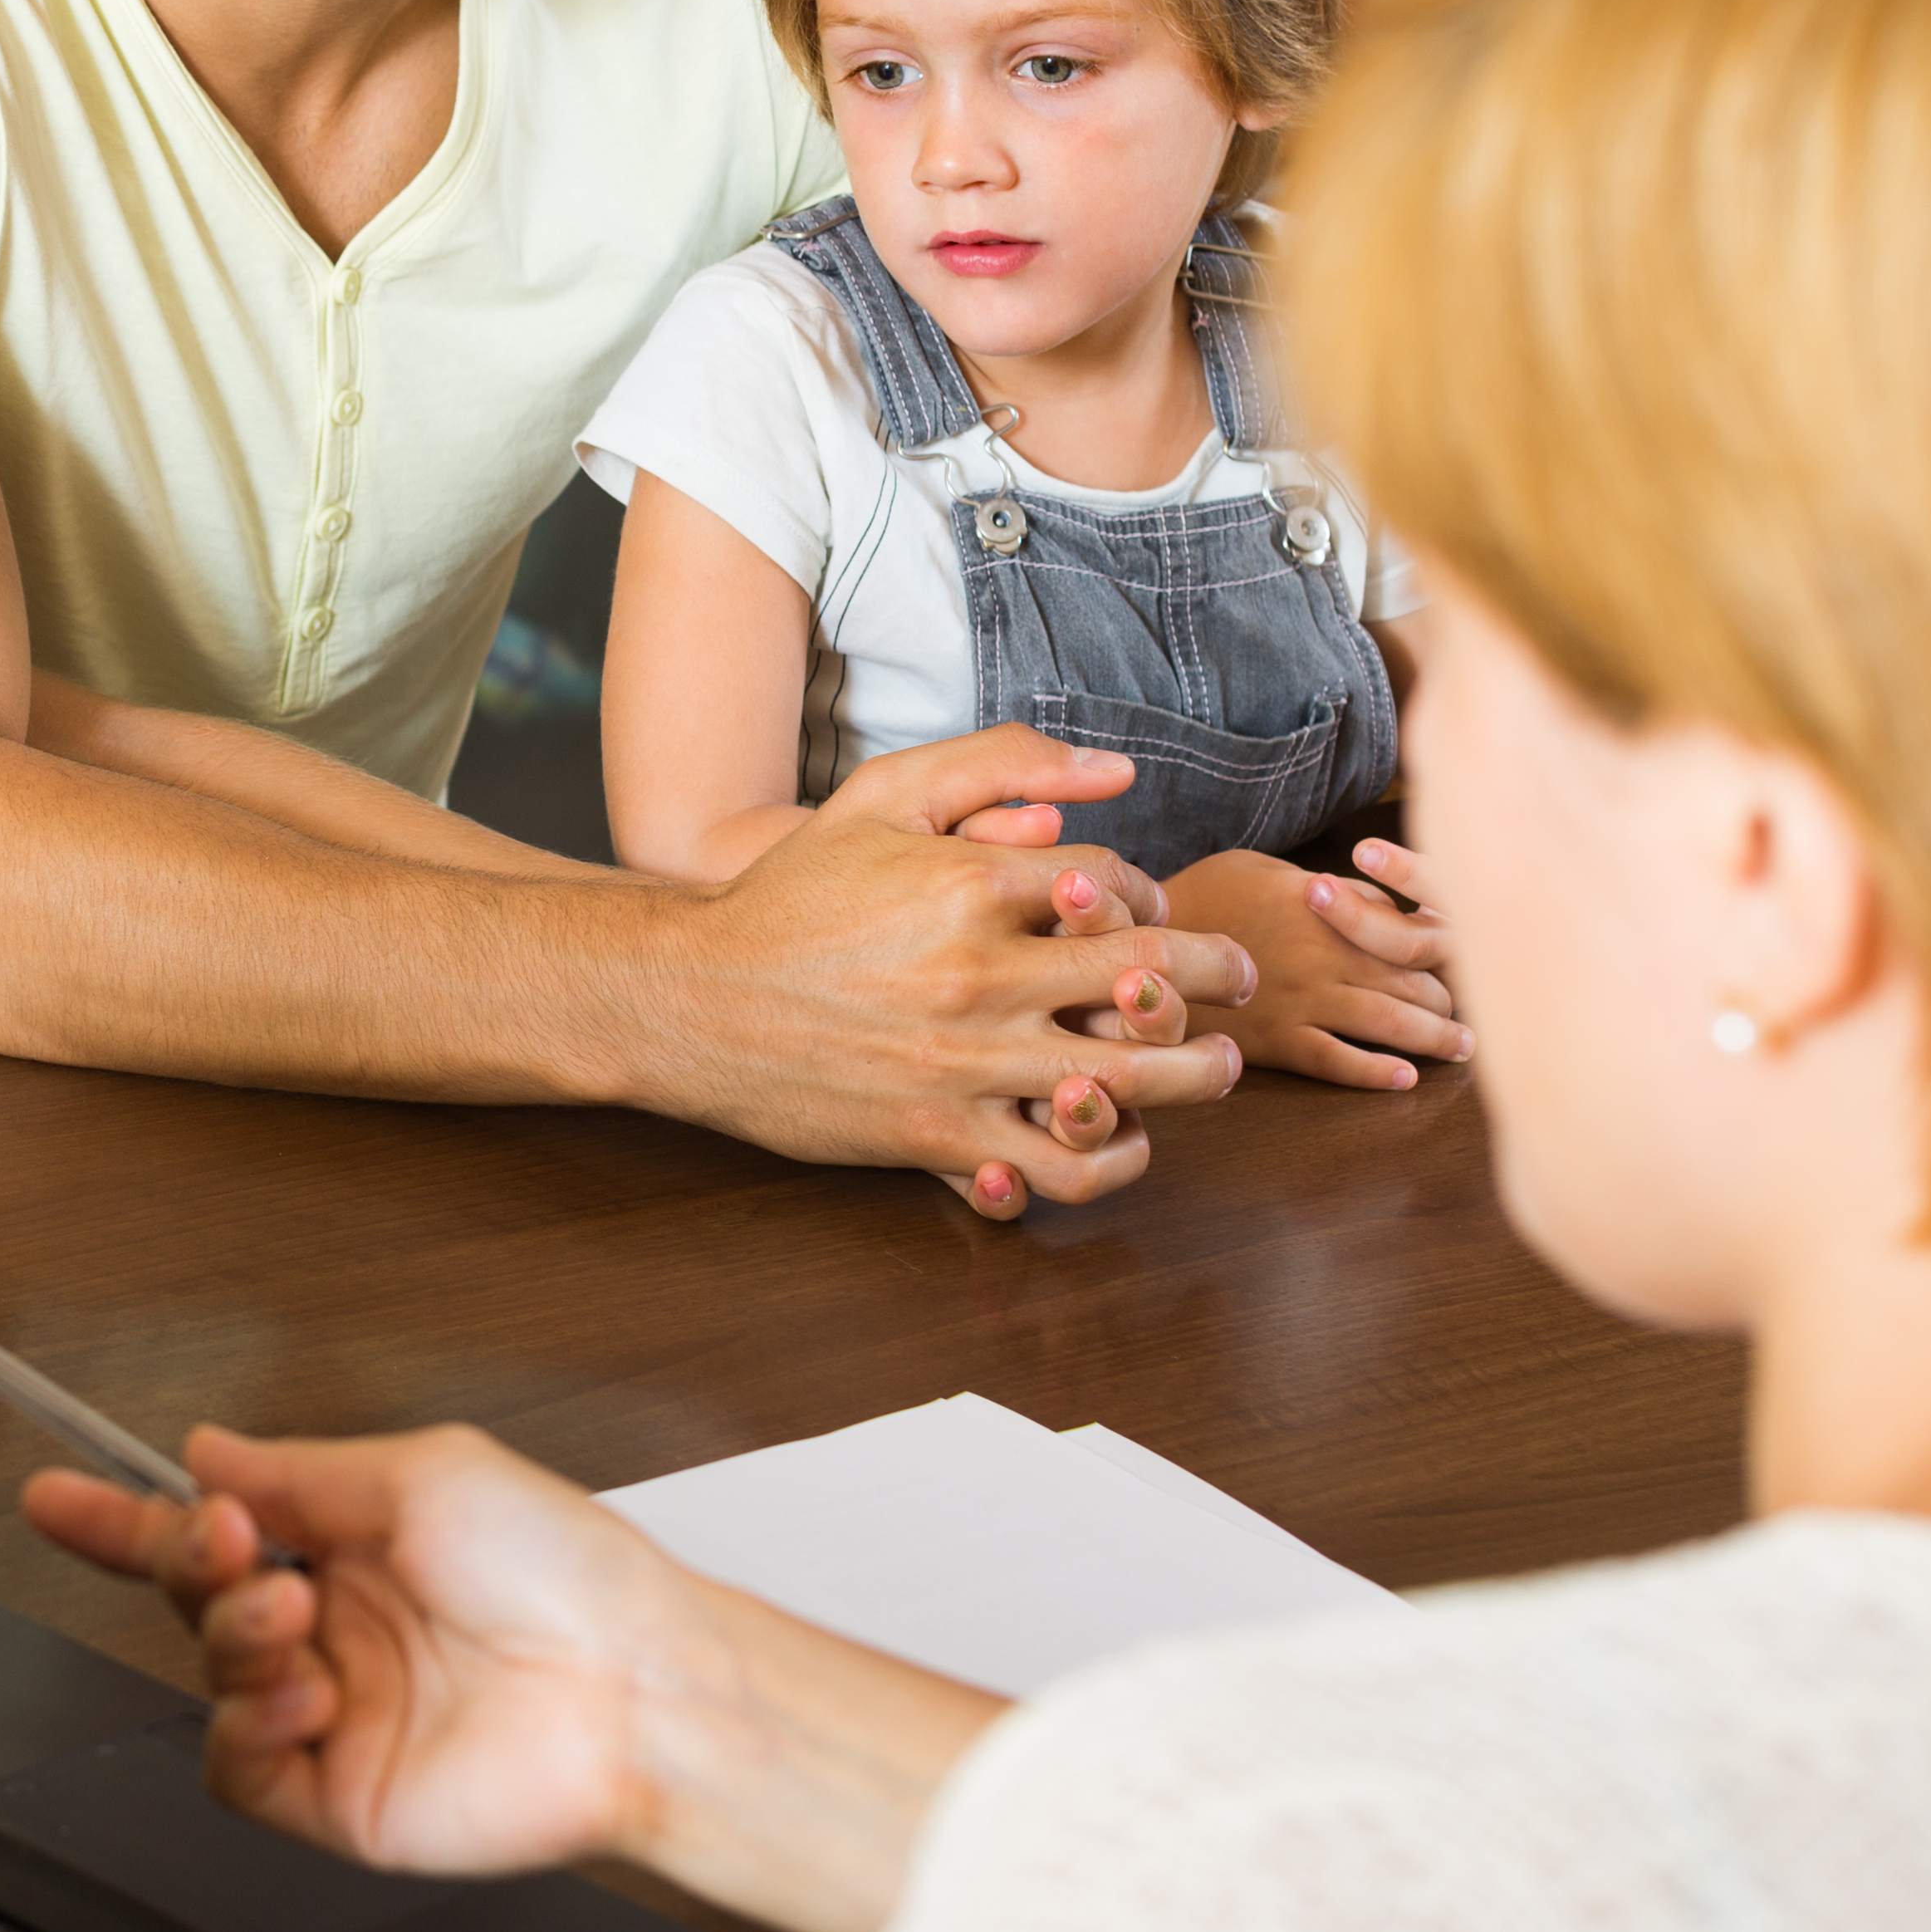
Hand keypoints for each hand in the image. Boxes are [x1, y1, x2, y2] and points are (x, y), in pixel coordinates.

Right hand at [21, 1425, 680, 1880]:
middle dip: (183, 1557)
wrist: (633, 1688)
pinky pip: (236, 1767)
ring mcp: (336, 1712)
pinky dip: (244, 1723)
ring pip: (208, 1674)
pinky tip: (302, 1693)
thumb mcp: (423, 1472)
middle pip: (194, 1594)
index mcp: (353, 1545)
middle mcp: (337, 1626)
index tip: (52, 1491)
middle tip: (223, 1538)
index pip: (211, 1525)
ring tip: (296, 1614)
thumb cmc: (566, 1570)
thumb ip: (299, 1468)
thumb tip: (208, 1451)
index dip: (123, 1514)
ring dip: (231, 1633)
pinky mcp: (338, 1794)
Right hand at [676, 728, 1248, 1217]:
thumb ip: (995, 762)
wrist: (692, 999)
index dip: (1162, 897)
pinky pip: (1062, 1168)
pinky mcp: (939, 1137)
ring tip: (1213, 1067)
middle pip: (1153, 978)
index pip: (1124, 887)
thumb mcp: (881, 798)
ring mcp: (964, 1062)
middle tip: (1239, 983)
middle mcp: (982, 974)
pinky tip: (1122, 1138)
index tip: (1161, 914)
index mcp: (973, 884)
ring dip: (1198, 1076)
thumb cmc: (790, 896)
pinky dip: (1114, 1162)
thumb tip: (1116, 770)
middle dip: (1219, 978)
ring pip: (1133, 1084)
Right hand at [1159, 843, 1468, 1090]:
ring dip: (1435, 1041)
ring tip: (1462, 1050)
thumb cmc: (1203, 895)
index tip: (1464, 966)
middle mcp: (1325, 956)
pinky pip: (1338, 1061)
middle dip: (1451, 1003)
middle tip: (1477, 1016)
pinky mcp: (1277, 1039)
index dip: (1447, 956)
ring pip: (1390, 1024)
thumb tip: (1387, 903)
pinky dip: (1376, 1073)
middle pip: (1414, 985)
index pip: (1411, 937)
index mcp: (1328, 910)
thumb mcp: (1269, 870)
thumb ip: (1333, 889)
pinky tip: (1404, 1080)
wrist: (1140, 940)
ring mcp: (1303, 999)